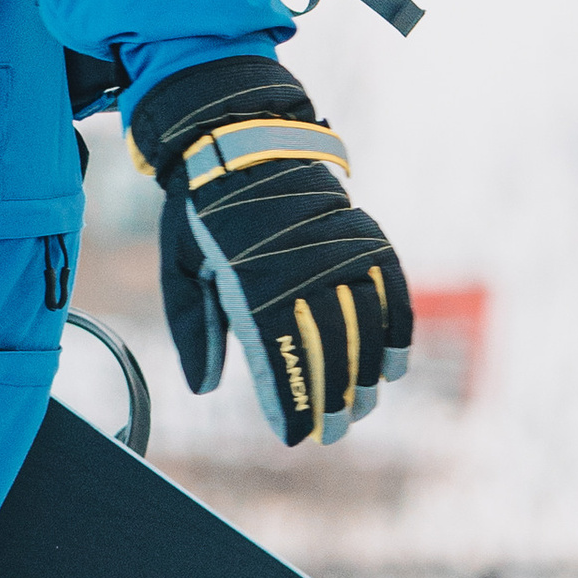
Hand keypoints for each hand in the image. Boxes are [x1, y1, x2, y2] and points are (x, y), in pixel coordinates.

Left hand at [129, 57, 411, 447]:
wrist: (240, 140)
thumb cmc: (202, 213)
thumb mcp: (181, 269)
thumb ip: (197, 330)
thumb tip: (206, 388)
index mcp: (253, 283)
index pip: (280, 358)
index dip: (292, 402)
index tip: (296, 438)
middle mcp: (303, 271)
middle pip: (327, 349)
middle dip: (331, 399)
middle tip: (333, 434)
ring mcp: (338, 252)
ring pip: (362, 326)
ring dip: (364, 374)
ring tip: (362, 408)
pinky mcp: (362, 238)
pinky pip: (390, 289)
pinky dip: (395, 329)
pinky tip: (394, 367)